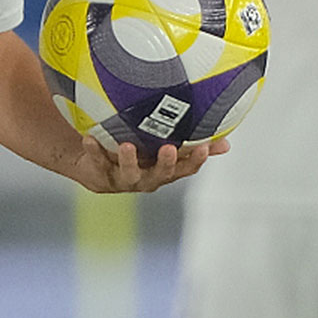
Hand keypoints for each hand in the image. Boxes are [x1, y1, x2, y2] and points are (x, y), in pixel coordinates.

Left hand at [72, 136, 227, 193]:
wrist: (95, 163)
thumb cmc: (136, 152)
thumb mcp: (163, 147)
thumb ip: (192, 146)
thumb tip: (227, 143)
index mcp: (164, 170)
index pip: (185, 168)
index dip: (195, 160)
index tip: (205, 147)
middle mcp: (146, 178)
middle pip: (159, 175)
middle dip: (165, 163)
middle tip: (169, 149)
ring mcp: (123, 179)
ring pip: (128, 174)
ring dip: (128, 161)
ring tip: (127, 146)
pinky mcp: (101, 175)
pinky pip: (98, 162)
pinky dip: (94, 150)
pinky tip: (90, 138)